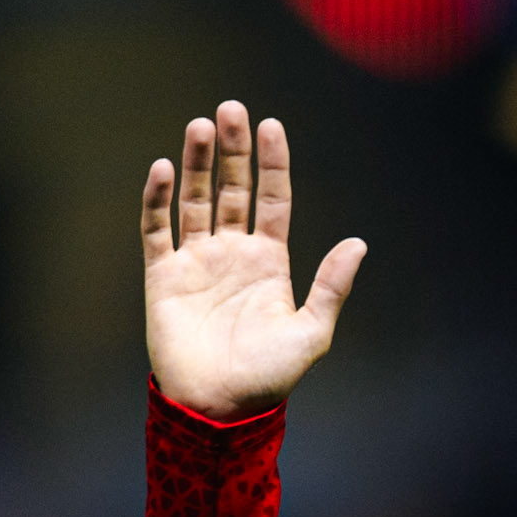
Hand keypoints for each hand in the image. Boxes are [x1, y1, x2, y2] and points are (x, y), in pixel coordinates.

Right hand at [142, 102, 365, 418]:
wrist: (219, 407)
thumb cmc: (269, 377)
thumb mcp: (312, 332)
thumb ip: (331, 286)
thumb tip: (359, 242)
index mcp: (270, 262)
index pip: (272, 199)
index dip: (272, 163)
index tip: (271, 125)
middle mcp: (234, 253)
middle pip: (234, 189)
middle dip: (233, 150)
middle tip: (231, 108)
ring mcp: (198, 261)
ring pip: (195, 199)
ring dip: (196, 163)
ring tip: (200, 126)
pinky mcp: (164, 275)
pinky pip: (157, 229)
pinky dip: (157, 199)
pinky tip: (162, 169)